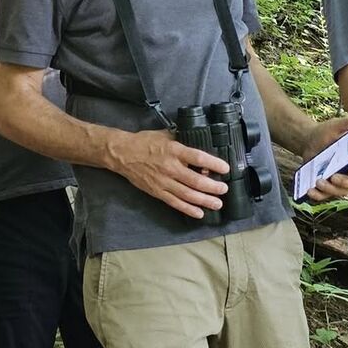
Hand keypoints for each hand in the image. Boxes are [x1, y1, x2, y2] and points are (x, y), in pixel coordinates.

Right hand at [109, 127, 227, 218]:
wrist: (122, 154)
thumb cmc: (144, 142)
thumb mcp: (164, 134)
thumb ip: (182, 138)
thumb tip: (198, 140)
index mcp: (174, 150)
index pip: (198, 158)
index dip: (214, 164)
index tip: (225, 168)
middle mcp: (170, 167)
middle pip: (196, 180)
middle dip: (213, 187)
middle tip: (224, 189)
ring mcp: (163, 182)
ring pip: (188, 194)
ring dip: (205, 200)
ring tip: (217, 204)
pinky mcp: (157, 192)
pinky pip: (175, 203)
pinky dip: (188, 209)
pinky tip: (199, 213)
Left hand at [299, 115, 347, 200]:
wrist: (310, 141)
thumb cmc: (326, 132)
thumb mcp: (335, 125)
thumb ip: (347, 122)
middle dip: (347, 183)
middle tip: (333, 178)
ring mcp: (342, 180)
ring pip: (343, 191)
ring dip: (331, 190)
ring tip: (318, 181)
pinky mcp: (329, 186)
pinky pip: (327, 196)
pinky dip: (319, 196)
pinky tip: (310, 191)